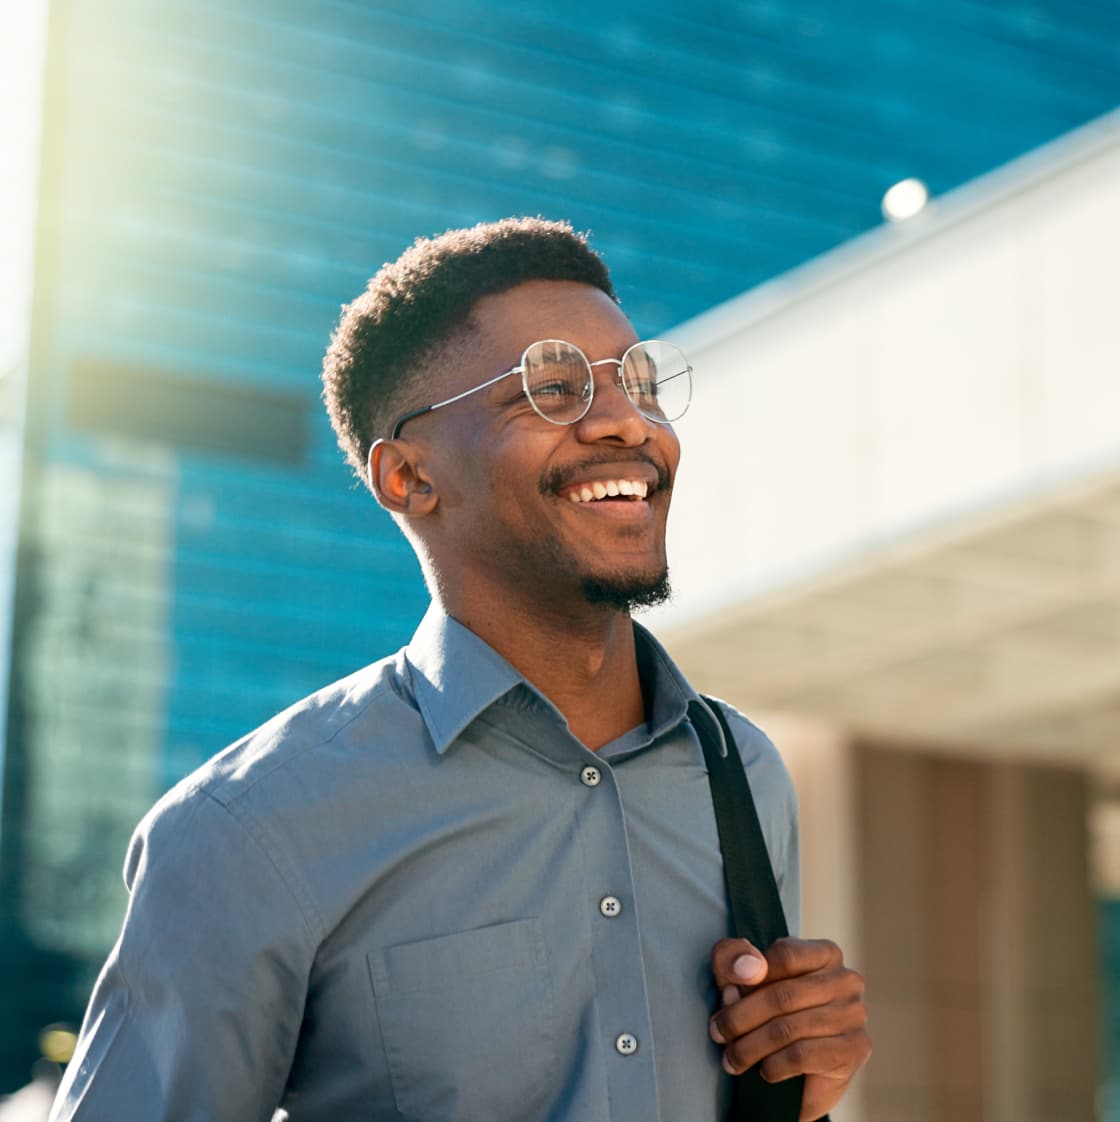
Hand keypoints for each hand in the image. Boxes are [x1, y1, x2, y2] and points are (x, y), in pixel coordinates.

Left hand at [708, 936, 869, 1121]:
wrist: (800, 1073)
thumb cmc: (768, 1011)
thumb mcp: (741, 975)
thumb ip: (734, 958)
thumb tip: (748, 969)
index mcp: (824, 953)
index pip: (784, 955)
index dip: (749, 976)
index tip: (725, 996)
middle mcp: (846, 980)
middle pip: (783, 995)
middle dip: (741, 1017)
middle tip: (718, 1033)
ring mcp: (854, 1015)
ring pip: (789, 1028)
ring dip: (750, 1047)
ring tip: (731, 1058)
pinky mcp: (854, 1050)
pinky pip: (802, 1055)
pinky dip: (774, 1065)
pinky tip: (764, 1070)